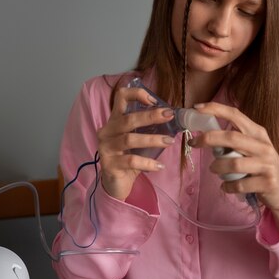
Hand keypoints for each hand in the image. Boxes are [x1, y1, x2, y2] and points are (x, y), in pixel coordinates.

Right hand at [97, 86, 174, 200]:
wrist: (116, 183)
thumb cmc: (129, 157)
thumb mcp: (138, 139)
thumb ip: (148, 128)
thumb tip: (172, 117)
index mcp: (115, 120)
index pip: (120, 97)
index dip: (136, 94)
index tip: (154, 100)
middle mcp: (107, 131)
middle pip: (127, 119)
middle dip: (150, 116)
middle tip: (169, 115)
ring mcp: (106, 148)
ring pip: (129, 139)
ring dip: (152, 139)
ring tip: (169, 142)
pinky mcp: (109, 164)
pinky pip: (130, 161)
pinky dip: (147, 163)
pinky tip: (160, 166)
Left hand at [189, 102, 278, 234]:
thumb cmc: (262, 167)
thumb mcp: (253, 148)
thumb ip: (235, 140)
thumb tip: (206, 135)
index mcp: (258, 133)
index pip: (236, 115)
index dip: (215, 109)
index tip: (197, 107)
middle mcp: (264, 146)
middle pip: (231, 137)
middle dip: (208, 138)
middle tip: (194, 143)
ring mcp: (267, 164)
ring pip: (233, 164)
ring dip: (217, 168)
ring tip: (214, 170)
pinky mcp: (268, 183)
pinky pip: (239, 185)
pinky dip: (228, 186)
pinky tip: (226, 186)